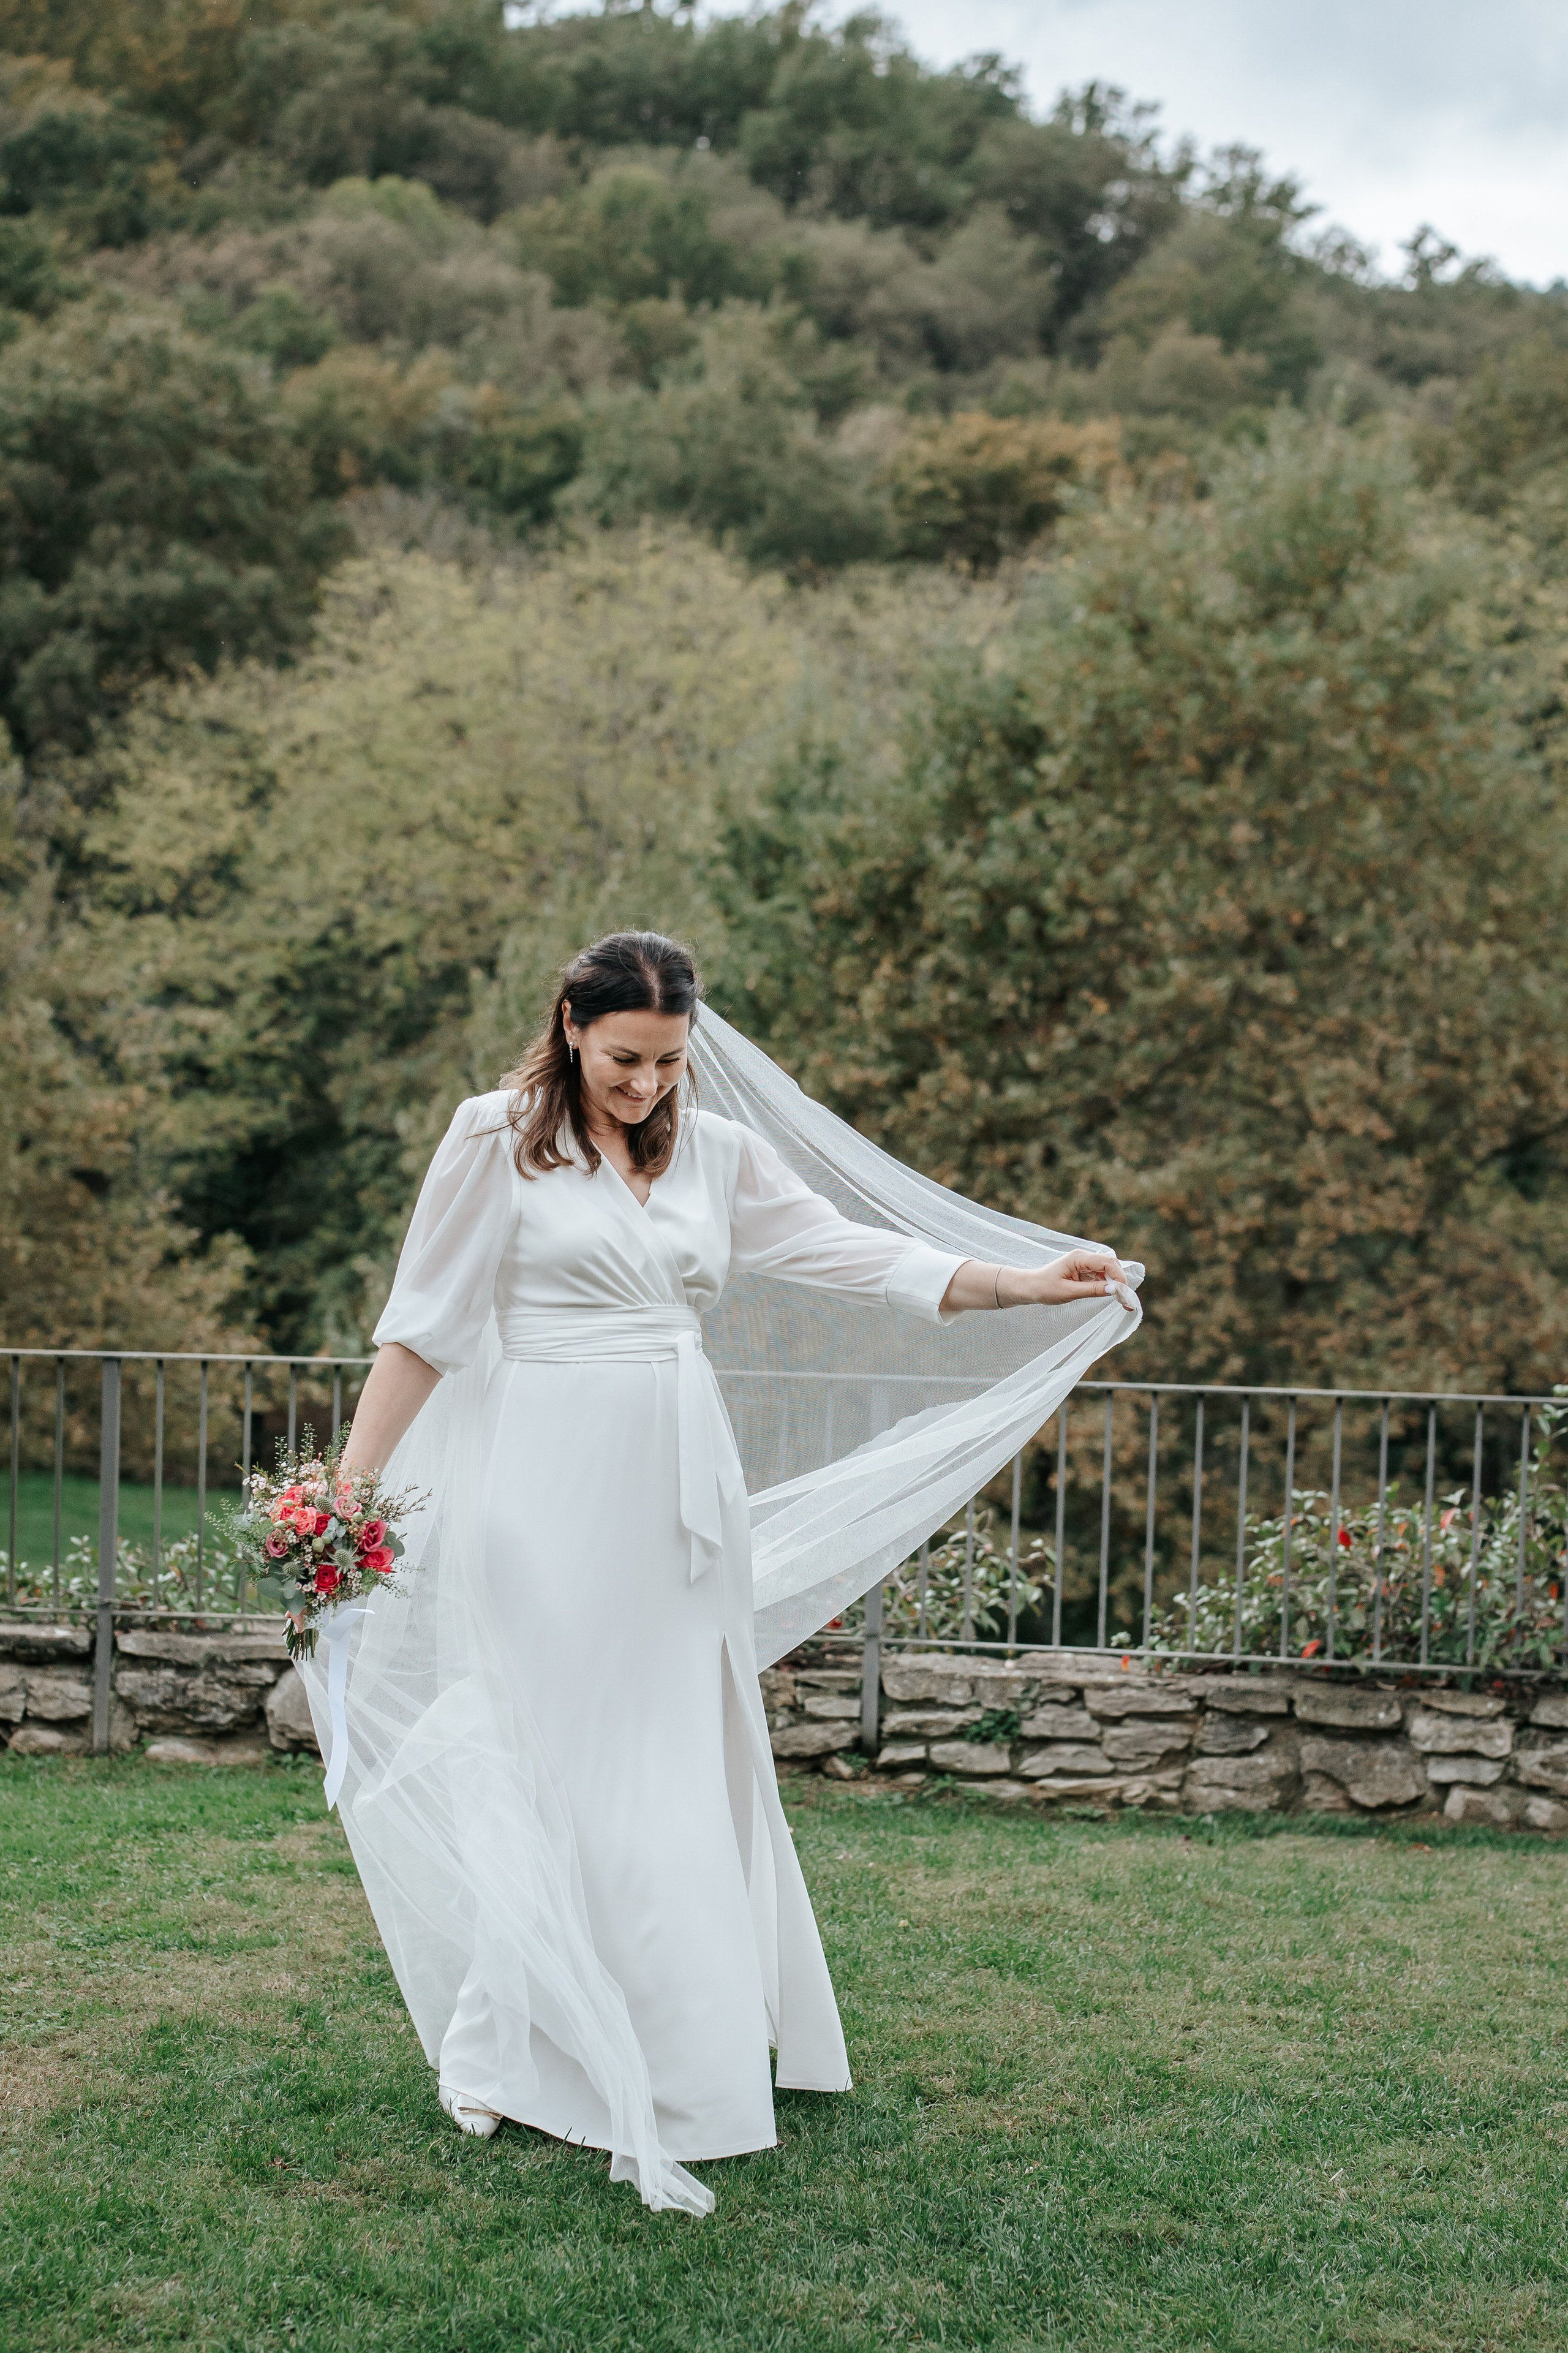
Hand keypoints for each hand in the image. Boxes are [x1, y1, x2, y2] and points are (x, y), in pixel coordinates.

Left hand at [1008, 1250, 1137, 1311]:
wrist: (1030, 1287)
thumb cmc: (1044, 1288)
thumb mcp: (1069, 1292)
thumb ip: (1092, 1290)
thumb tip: (1114, 1289)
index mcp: (1078, 1258)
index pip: (1107, 1262)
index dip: (1119, 1276)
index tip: (1124, 1293)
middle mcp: (1083, 1257)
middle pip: (1111, 1264)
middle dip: (1120, 1280)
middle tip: (1126, 1300)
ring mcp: (1084, 1263)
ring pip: (1108, 1270)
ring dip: (1116, 1284)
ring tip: (1122, 1301)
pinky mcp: (1083, 1271)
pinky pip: (1101, 1275)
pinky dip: (1108, 1285)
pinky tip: (1111, 1296)